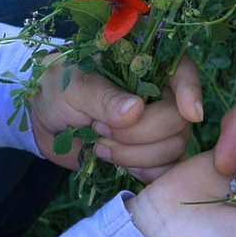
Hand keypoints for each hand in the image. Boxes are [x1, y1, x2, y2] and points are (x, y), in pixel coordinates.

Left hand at [32, 53, 202, 181]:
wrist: (44, 123)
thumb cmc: (58, 90)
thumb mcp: (72, 85)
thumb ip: (101, 96)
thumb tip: (135, 110)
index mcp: (146, 65)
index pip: (183, 71)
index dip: (191, 91)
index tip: (190, 113)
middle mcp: (161, 95)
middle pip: (178, 119)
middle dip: (141, 132)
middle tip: (101, 129)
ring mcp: (160, 127)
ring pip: (174, 147)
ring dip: (135, 154)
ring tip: (100, 145)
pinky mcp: (152, 155)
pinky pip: (166, 169)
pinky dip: (144, 171)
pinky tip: (118, 164)